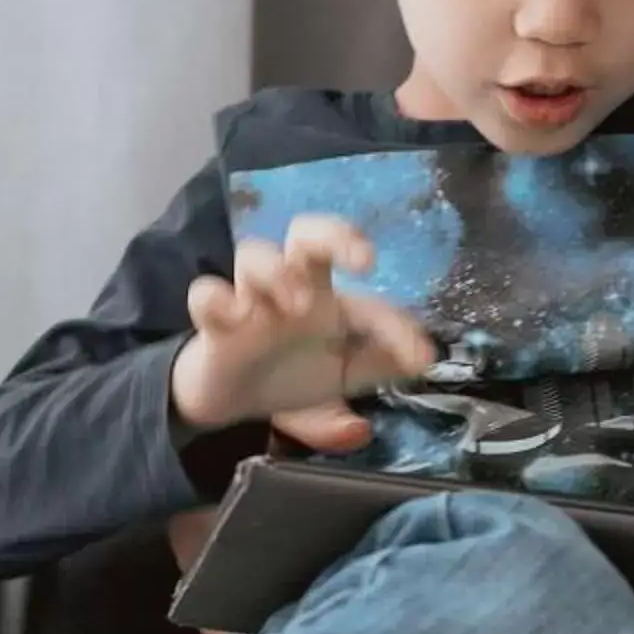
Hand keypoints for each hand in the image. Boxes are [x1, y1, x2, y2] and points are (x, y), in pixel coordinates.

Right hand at [169, 215, 437, 434]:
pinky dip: (216, 298)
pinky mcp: (213, 323)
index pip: (365, 297)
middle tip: (363, 259)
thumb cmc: (292, 372)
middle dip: (334, 235)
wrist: (232, 400)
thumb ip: (382, 363)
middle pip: (306, 233)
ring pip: (253, 253)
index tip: (417, 356)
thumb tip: (428, 358)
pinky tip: (235, 314)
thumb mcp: (345, 373)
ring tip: (297, 304)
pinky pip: (204, 295)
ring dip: (277, 271)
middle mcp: (289, 285)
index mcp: (326, 295)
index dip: (395, 324)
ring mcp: (249, 299)